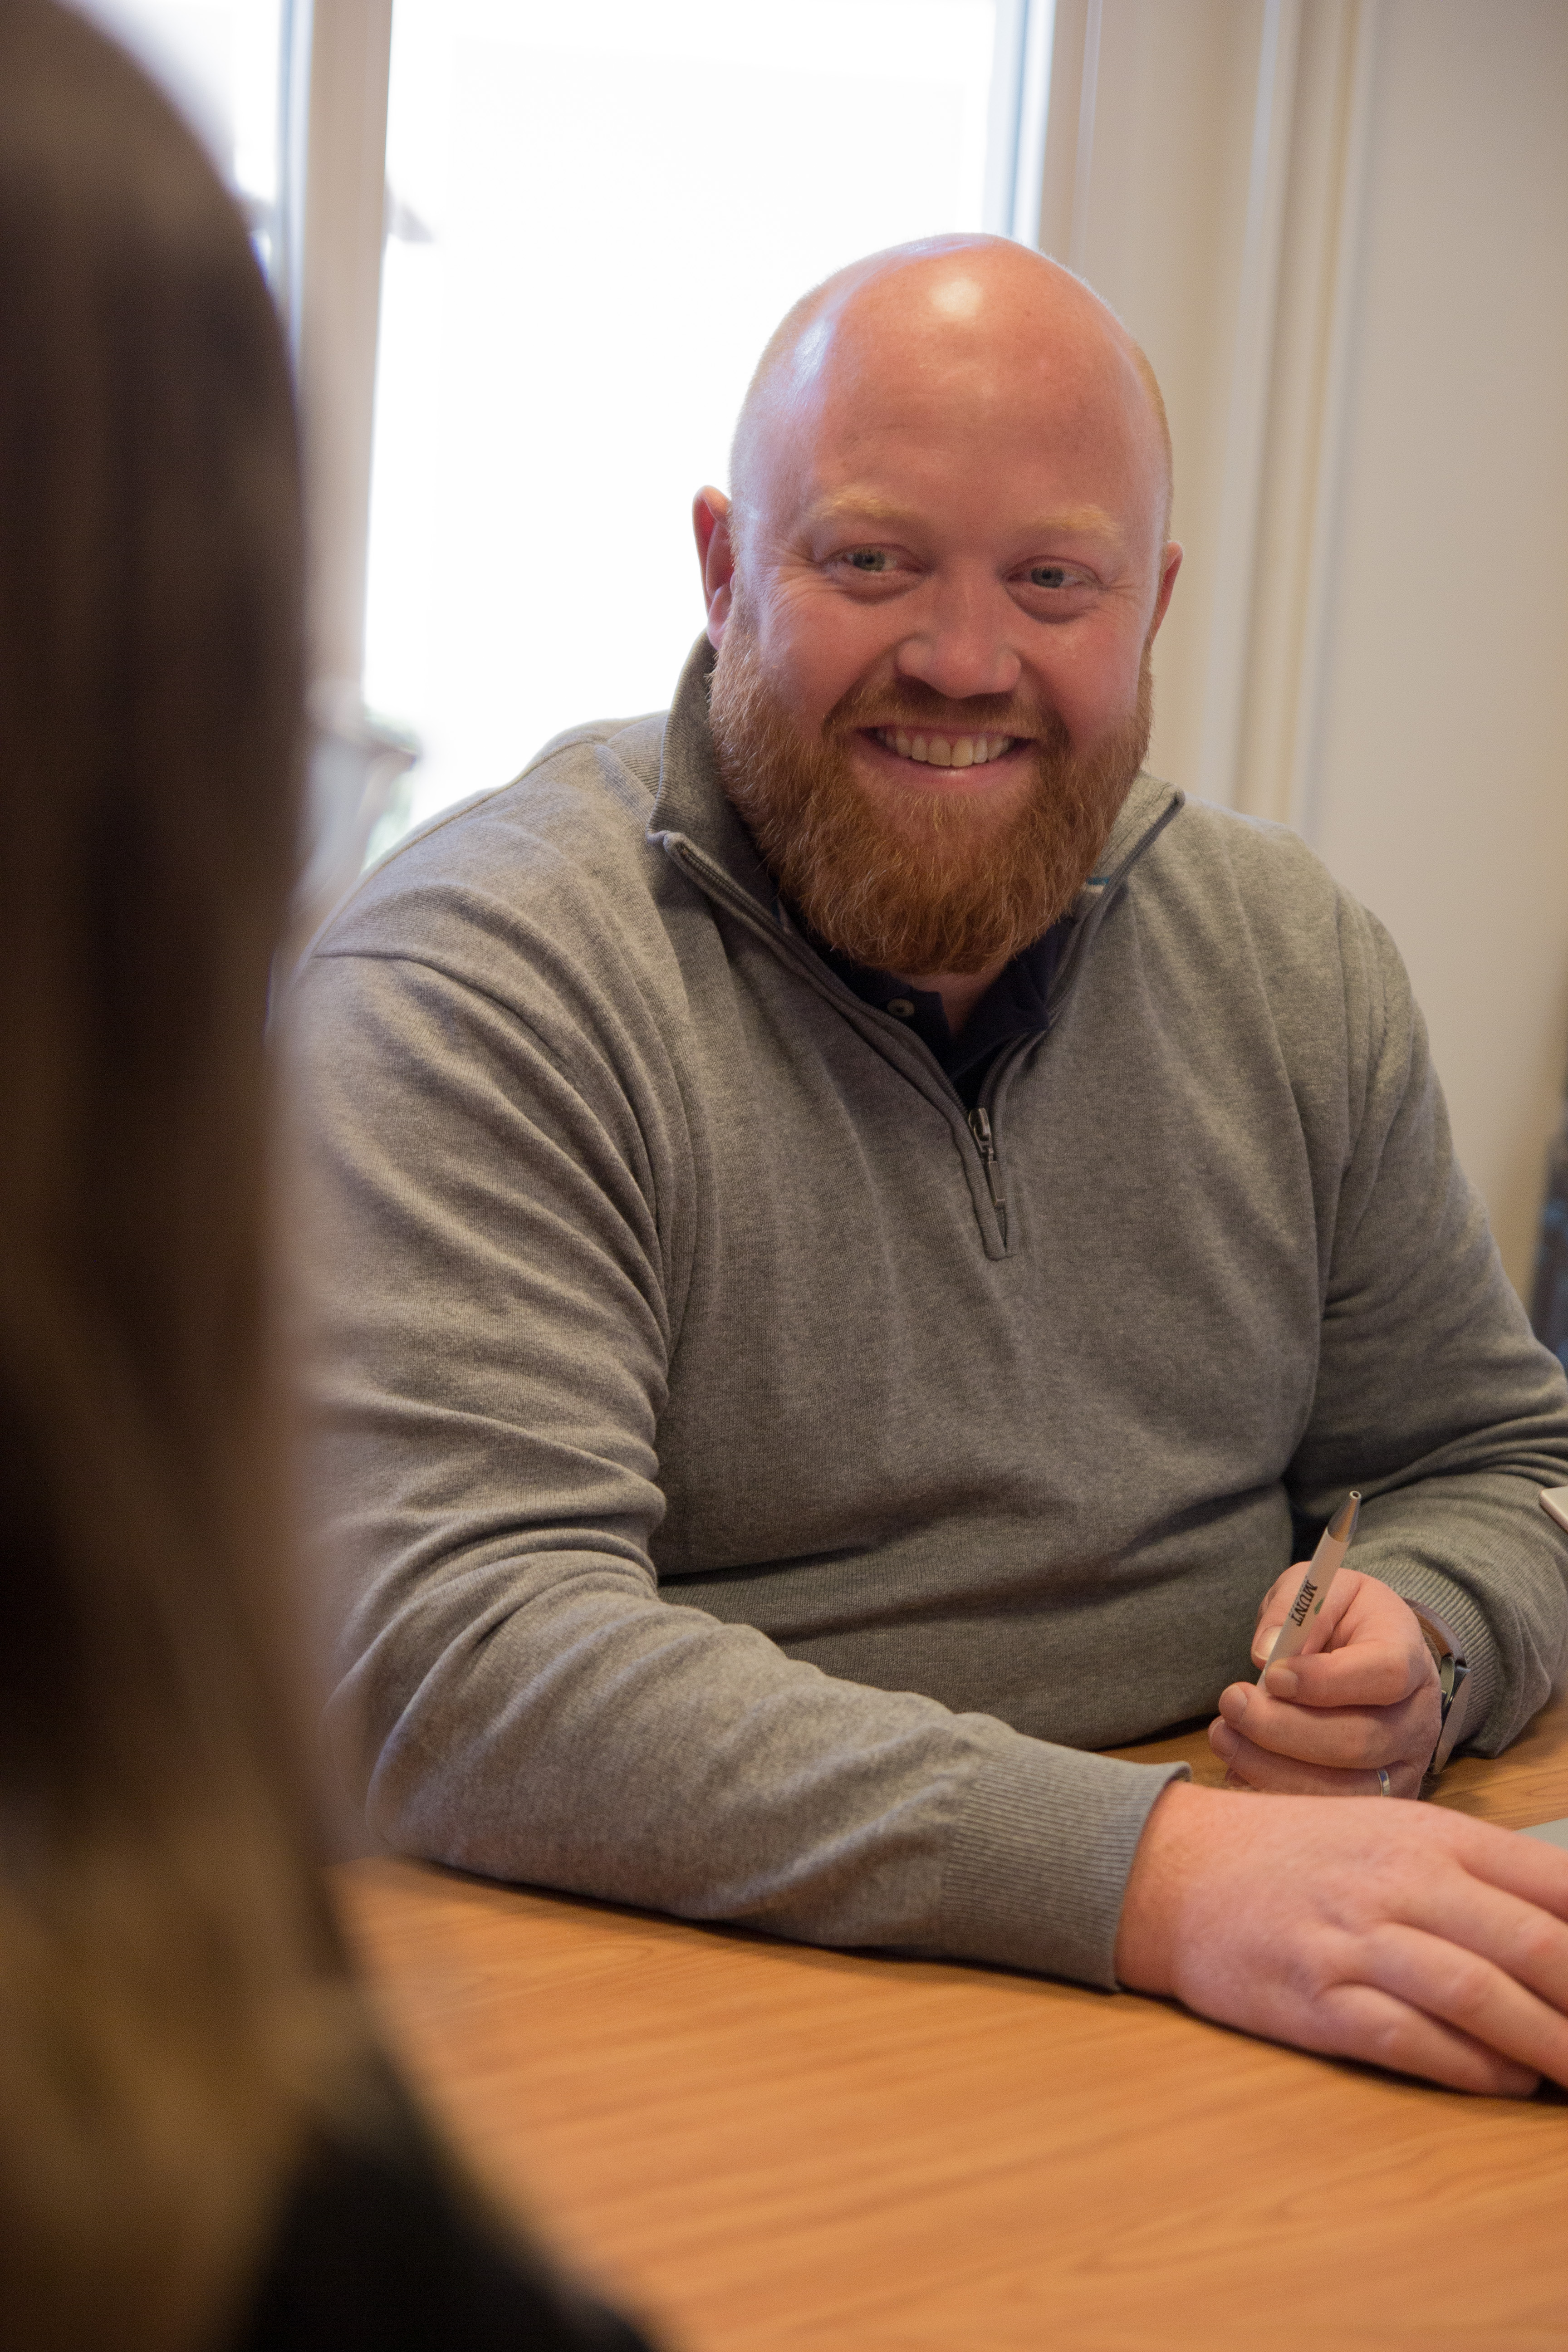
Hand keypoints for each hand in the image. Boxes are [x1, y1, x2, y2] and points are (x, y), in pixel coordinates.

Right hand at [1115, 1779, 1567, 2094]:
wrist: (1174, 1868)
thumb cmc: (1293, 1855)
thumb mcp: (1389, 1834)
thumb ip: (1474, 1875)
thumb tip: (1562, 1928)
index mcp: (1426, 1834)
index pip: (1549, 1883)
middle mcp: (1397, 1879)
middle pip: (1529, 1944)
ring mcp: (1355, 1939)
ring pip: (1478, 1995)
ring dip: (1549, 2045)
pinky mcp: (1316, 1998)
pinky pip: (1412, 2039)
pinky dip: (1473, 2068)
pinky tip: (1508, 2082)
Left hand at [1207, 1566, 1441, 1796]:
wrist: (1372, 1656)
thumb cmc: (1343, 1620)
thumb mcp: (1323, 1590)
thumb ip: (1295, 1609)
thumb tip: (1263, 1652)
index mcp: (1409, 1657)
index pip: (1384, 1675)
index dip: (1326, 1681)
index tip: (1271, 1675)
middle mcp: (1417, 1719)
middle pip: (1360, 1740)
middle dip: (1283, 1729)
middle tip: (1231, 1704)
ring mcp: (1403, 1767)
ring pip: (1344, 1788)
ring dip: (1272, 1767)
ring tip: (1225, 1736)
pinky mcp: (1379, 1799)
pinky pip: (1330, 1812)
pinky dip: (1276, 1795)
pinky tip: (1239, 1769)